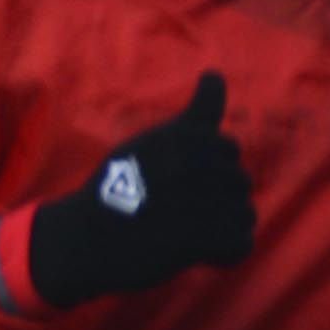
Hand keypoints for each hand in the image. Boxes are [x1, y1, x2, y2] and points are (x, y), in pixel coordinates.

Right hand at [22, 72, 255, 308]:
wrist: (85, 239)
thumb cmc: (120, 188)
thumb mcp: (153, 141)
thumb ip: (195, 114)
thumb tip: (216, 74)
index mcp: (185, 136)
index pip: (228, 149)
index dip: (204, 168)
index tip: (170, 178)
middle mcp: (196, 162)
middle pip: (240, 182)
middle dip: (216, 199)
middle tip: (173, 210)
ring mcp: (199, 201)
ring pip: (245, 214)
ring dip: (220, 229)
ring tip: (182, 232)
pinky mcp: (200, 239)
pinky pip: (241, 245)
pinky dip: (225, 255)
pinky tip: (198, 254)